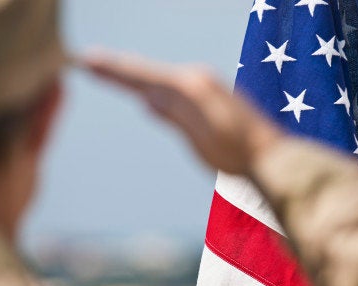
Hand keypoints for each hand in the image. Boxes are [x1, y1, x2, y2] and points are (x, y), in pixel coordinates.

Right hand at [81, 50, 283, 174]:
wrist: (270, 154)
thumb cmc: (237, 154)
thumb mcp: (203, 141)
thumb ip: (176, 117)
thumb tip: (147, 100)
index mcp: (192, 89)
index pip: (144, 77)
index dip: (115, 71)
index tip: (88, 62)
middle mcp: (197, 80)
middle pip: (147, 72)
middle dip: (117, 67)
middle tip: (87, 59)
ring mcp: (203, 85)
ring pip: (158, 76)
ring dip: (131, 73)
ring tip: (104, 68)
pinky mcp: (208, 95)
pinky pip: (170, 85)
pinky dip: (150, 82)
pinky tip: (142, 87)